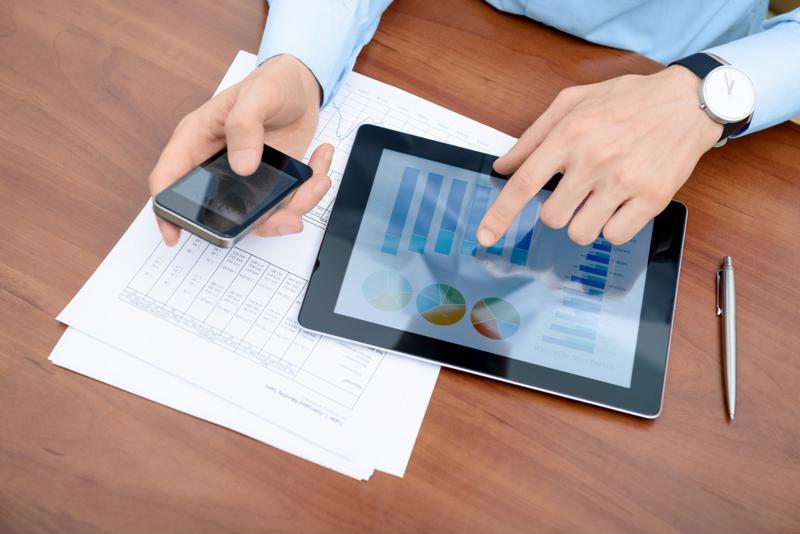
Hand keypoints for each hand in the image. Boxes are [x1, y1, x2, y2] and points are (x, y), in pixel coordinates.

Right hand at [149, 55, 331, 244]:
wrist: (303, 85)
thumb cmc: (271, 82)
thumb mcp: (257, 94)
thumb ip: (244, 125)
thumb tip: (242, 166)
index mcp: (197, 140)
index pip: (168, 179)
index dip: (166, 211)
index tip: (174, 235)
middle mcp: (218, 166)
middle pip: (220, 211)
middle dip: (255, 222)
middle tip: (286, 218)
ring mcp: (247, 179)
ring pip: (260, 215)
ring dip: (294, 208)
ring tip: (318, 181)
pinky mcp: (272, 184)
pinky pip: (287, 203)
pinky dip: (310, 192)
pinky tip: (321, 165)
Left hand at [478, 66, 721, 246]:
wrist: (688, 100)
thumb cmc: (626, 100)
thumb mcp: (572, 102)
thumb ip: (533, 136)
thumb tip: (503, 167)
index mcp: (569, 135)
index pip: (524, 184)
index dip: (499, 214)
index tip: (485, 235)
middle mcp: (593, 159)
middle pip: (552, 217)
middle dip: (558, 210)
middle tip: (577, 191)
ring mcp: (623, 181)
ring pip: (581, 232)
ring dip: (584, 223)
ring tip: (600, 198)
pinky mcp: (652, 198)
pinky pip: (615, 236)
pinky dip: (614, 227)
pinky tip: (621, 204)